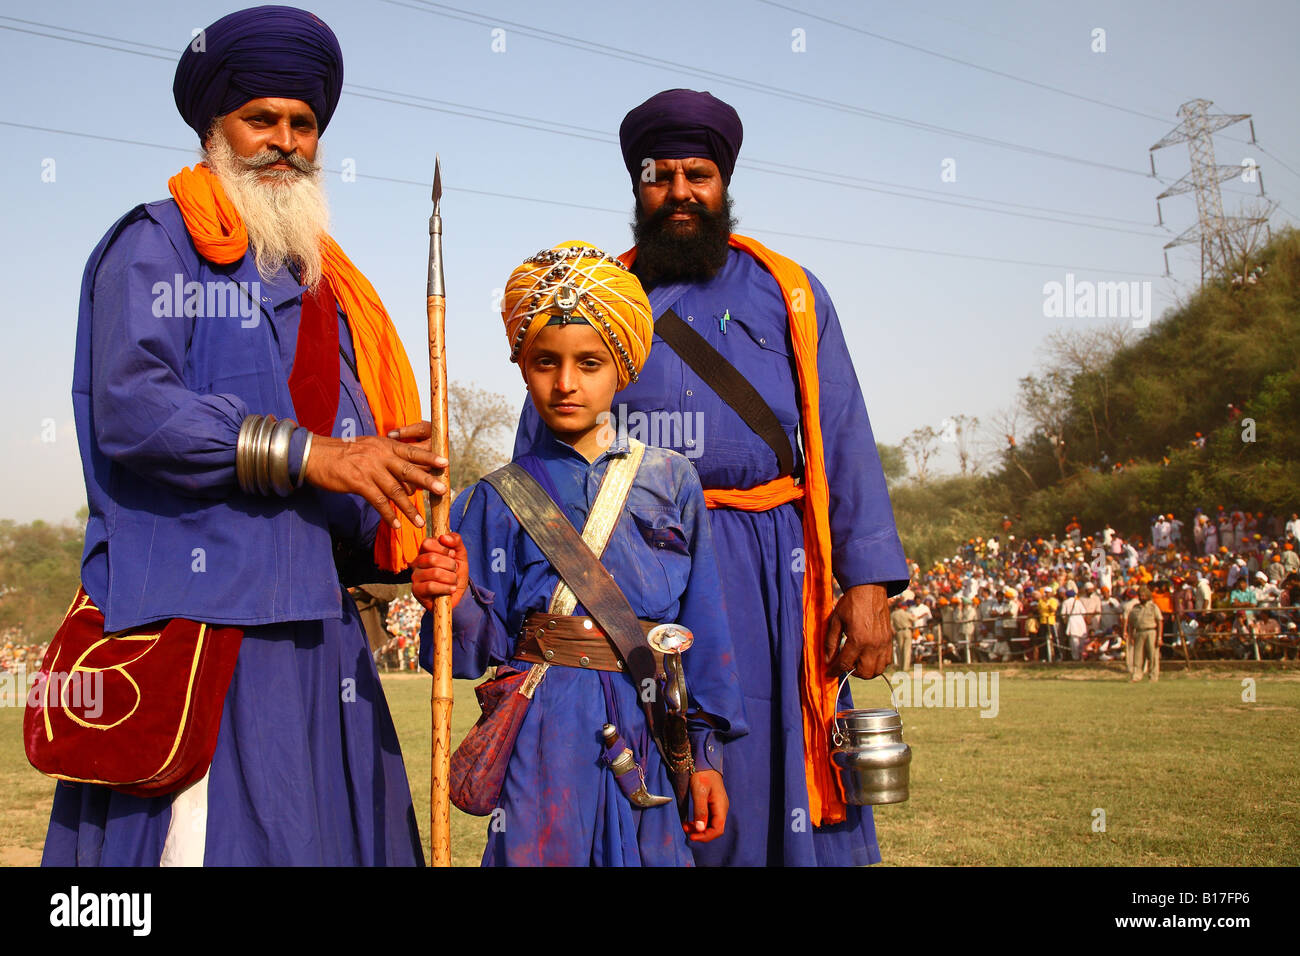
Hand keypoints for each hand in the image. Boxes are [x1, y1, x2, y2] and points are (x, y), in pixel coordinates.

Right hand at [302, 420, 447, 530]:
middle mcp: (380, 455)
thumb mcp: (370, 447)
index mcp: (385, 445)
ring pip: (395, 491)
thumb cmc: (344, 453)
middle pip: (409, 470)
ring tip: (420, 522)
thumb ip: (389, 458)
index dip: (429, 457)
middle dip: (427, 481)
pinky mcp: (358, 483)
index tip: (445, 463)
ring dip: (409, 509)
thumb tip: (408, 476)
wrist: (315, 455)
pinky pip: (378, 502)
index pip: (411, 451)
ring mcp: (369, 469)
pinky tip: (396, 525)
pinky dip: (388, 515)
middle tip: (443, 491)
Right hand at [411, 532, 468, 610]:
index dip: (443, 549)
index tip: (452, 555)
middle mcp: (417, 562)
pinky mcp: (416, 591)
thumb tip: (443, 537)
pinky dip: (446, 588)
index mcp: (425, 551)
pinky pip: (431, 586)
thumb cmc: (456, 573)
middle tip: (454, 571)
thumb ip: (455, 541)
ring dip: (450, 578)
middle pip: (432, 558)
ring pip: (434, 573)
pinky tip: (451, 589)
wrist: (457, 594)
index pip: (427, 543)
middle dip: (450, 565)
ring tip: (453, 581)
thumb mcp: (460, 555)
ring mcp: (415, 577)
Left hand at [683, 769, 726, 842]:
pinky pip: (707, 818)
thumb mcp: (699, 792)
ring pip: (710, 824)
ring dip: (698, 829)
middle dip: (700, 833)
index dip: (706, 836)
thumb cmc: (702, 774)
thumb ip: (700, 811)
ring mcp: (717, 807)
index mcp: (721, 807)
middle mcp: (721, 809)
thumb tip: (700, 829)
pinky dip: (698, 822)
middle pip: (714, 829)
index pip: (718, 829)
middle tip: (686, 831)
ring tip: (686, 826)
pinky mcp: (712, 805)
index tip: (692, 837)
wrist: (704, 762)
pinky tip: (689, 822)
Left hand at [824, 583, 891, 677]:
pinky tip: (867, 658)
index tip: (829, 673)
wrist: (870, 590)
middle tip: (844, 665)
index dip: (834, 671)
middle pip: (863, 673)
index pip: (844, 664)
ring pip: (877, 671)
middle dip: (851, 673)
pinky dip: (876, 665)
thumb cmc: (851, 603)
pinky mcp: (889, 641)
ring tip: (855, 662)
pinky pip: (886, 662)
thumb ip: (831, 642)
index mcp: (858, 640)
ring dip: (865, 671)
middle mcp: (873, 645)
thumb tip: (827, 660)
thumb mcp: (835, 620)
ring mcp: (883, 644)